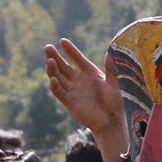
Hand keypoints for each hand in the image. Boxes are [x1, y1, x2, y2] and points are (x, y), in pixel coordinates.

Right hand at [45, 39, 127, 161]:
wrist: (111, 121)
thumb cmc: (114, 102)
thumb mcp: (113, 84)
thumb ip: (110, 69)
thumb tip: (111, 53)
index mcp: (90, 73)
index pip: (77, 59)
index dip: (70, 50)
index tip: (62, 41)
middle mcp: (79, 80)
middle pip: (63, 66)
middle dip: (55, 56)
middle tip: (47, 47)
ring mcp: (73, 90)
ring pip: (58, 77)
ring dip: (52, 69)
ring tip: (49, 61)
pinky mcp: (69, 102)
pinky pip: (59, 92)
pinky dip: (55, 86)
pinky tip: (53, 79)